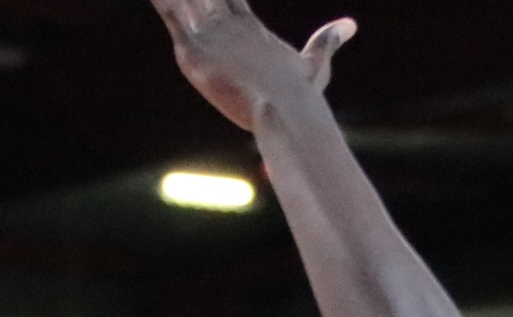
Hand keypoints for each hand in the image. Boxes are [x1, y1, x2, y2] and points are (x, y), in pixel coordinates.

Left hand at [149, 0, 353, 133]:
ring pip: (184, 2)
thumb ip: (328, 42)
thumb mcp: (315, 65)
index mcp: (250, 27)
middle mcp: (228, 24)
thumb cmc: (299, 94)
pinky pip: (168, 16)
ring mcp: (209, 35)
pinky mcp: (192, 51)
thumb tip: (351, 25)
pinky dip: (161, 1)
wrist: (284, 109)